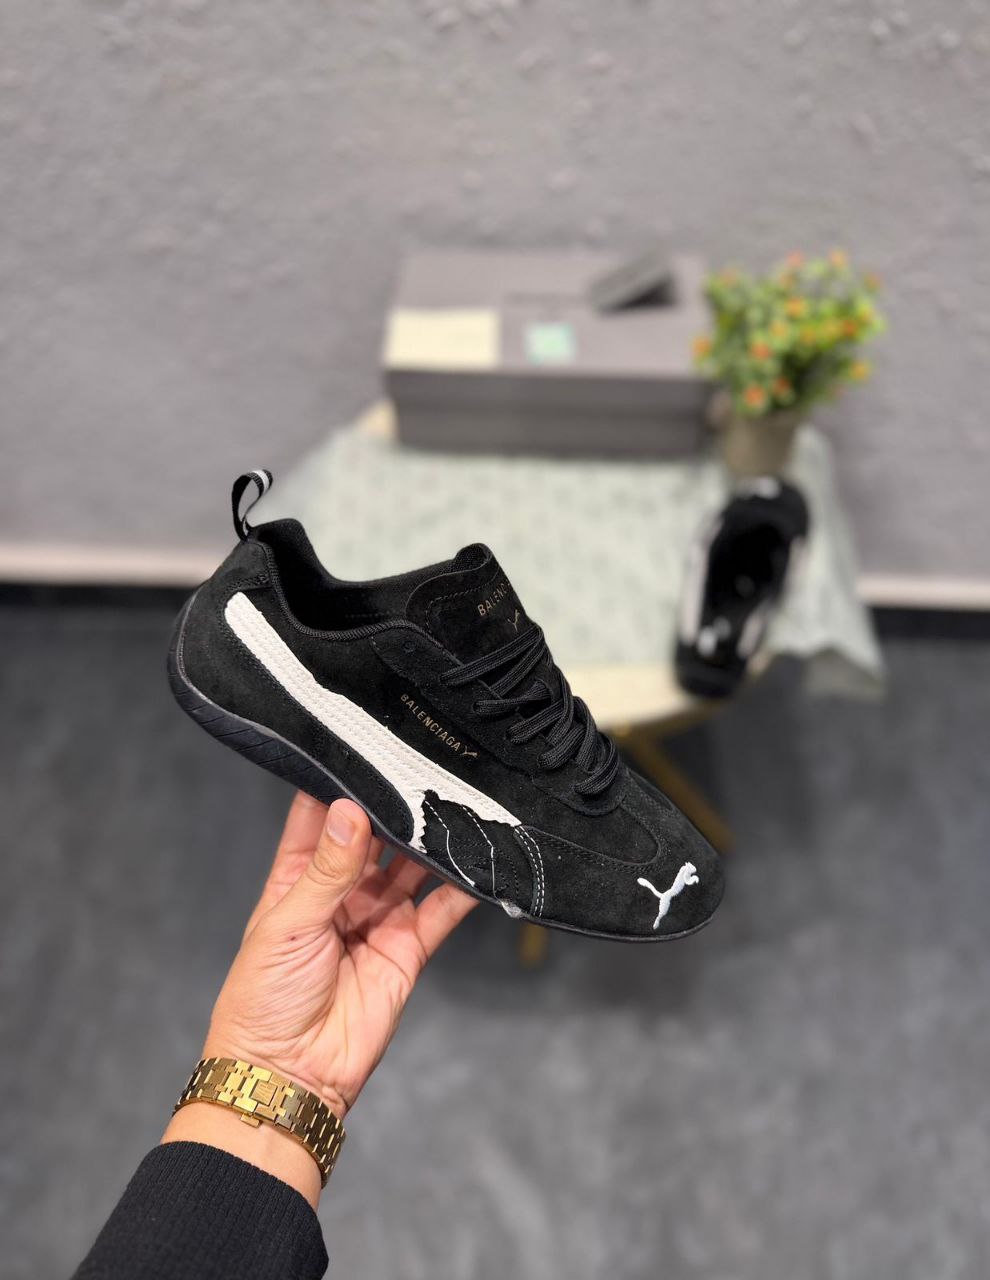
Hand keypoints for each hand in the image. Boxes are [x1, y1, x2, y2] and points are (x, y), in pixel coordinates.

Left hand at [163, 793, 477, 1202]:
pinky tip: (478, 862)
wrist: (289, 1077)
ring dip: (429, 842)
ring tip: (455, 804)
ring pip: (410, 867)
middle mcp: (340, 891)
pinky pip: (439, 911)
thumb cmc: (263, 999)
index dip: (339, 782)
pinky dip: (460, 888)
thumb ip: (328, 869)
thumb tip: (352, 809)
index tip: (366, 743)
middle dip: (394, 807)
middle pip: (374, 836)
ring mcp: (376, 918)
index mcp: (297, 877)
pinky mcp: (407, 949)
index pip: (320, 817)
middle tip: (423, 767)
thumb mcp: (288, 925)